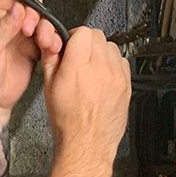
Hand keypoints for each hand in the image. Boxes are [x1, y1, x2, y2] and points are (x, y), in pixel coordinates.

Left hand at [0, 0, 63, 119]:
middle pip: (28, 3)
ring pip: (39, 20)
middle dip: (36, 11)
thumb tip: (18, 8)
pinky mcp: (30, 50)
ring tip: (42, 42)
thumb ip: (2, 30)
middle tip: (31, 30)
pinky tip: (50, 47)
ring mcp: (19, 36)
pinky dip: (51, 40)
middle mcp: (5, 24)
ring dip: (45, 27)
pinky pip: (45, 37)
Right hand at [41, 27, 130, 174]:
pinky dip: (112, 64)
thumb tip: (51, 42)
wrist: (87, 143)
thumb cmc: (67, 121)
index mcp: (77, 68)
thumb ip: (51, 60)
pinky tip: (103, 77)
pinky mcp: (126, 85)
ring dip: (100, 53)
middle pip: (98, 36)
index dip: (74, 37)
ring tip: (91, 69)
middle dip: (87, 43)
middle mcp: (99, 70)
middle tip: (79, 57)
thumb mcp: (49, 88)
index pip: (82, 32)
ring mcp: (116, 77)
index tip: (70, 45)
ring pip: (111, 47)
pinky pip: (122, 61)